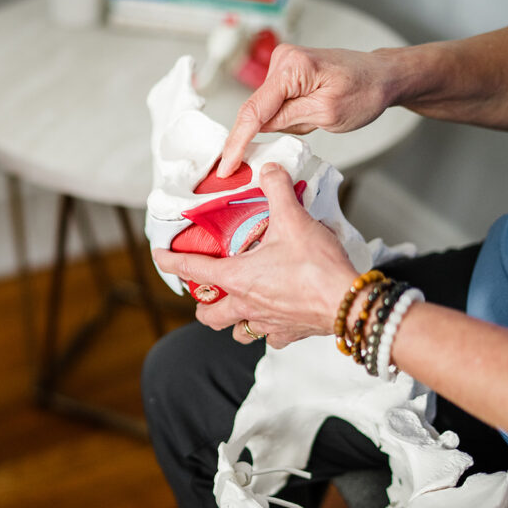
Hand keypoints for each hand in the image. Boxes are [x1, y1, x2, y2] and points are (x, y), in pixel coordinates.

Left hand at [154, 163, 357, 348]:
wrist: (348, 303)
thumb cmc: (316, 268)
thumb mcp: (293, 219)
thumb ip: (278, 190)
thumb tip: (270, 170)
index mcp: (237, 278)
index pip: (192, 269)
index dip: (171, 261)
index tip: (159, 256)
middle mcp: (246, 304)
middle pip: (209, 315)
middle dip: (203, 305)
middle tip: (207, 291)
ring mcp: (266, 323)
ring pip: (237, 331)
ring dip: (233, 321)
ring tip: (239, 306)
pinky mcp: (289, 333)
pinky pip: (270, 338)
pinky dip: (268, 330)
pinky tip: (275, 318)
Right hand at [218, 45, 397, 176]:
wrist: (382, 76)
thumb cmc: (365, 91)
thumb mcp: (327, 114)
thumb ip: (287, 120)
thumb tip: (257, 128)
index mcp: (292, 67)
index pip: (254, 110)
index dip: (237, 142)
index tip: (225, 168)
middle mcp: (282, 60)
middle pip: (257, 110)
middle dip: (272, 131)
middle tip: (304, 134)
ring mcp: (283, 65)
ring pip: (267, 110)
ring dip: (287, 124)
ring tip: (318, 118)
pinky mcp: (286, 74)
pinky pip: (275, 105)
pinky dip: (288, 117)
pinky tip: (312, 113)